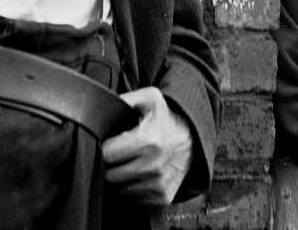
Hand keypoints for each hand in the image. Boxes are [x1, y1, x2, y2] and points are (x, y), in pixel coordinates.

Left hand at [101, 87, 193, 205]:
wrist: (195, 139)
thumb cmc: (167, 118)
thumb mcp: (150, 99)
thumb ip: (125, 99)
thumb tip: (102, 107)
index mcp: (148, 141)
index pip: (106, 154)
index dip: (105, 147)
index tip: (111, 142)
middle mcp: (154, 166)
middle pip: (110, 175)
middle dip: (110, 164)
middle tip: (119, 153)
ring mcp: (158, 185)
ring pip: (119, 189)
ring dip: (120, 177)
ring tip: (130, 162)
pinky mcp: (162, 198)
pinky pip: (133, 199)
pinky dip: (132, 188)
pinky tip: (140, 174)